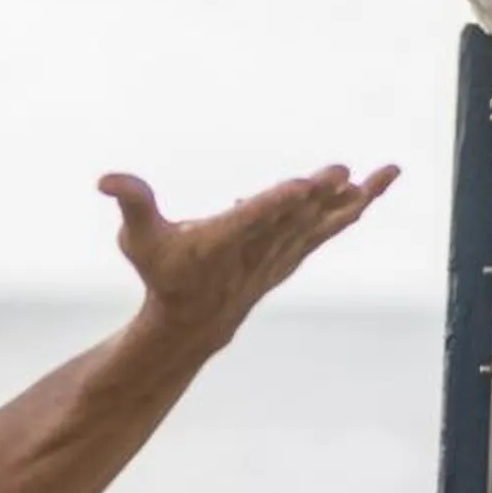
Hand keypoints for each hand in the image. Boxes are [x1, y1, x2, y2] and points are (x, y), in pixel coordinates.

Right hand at [100, 165, 399, 355]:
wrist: (195, 321)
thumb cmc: (164, 273)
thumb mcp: (139, 239)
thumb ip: (132, 203)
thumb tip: (105, 179)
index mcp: (223, 242)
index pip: (253, 220)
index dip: (277, 202)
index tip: (303, 186)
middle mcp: (258, 249)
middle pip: (294, 217)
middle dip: (318, 195)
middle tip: (342, 171)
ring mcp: (281, 252)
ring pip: (323, 222)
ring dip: (354, 198)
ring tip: (387, 173)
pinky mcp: (293, 252)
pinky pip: (328, 227)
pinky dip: (350, 209)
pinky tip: (373, 188)